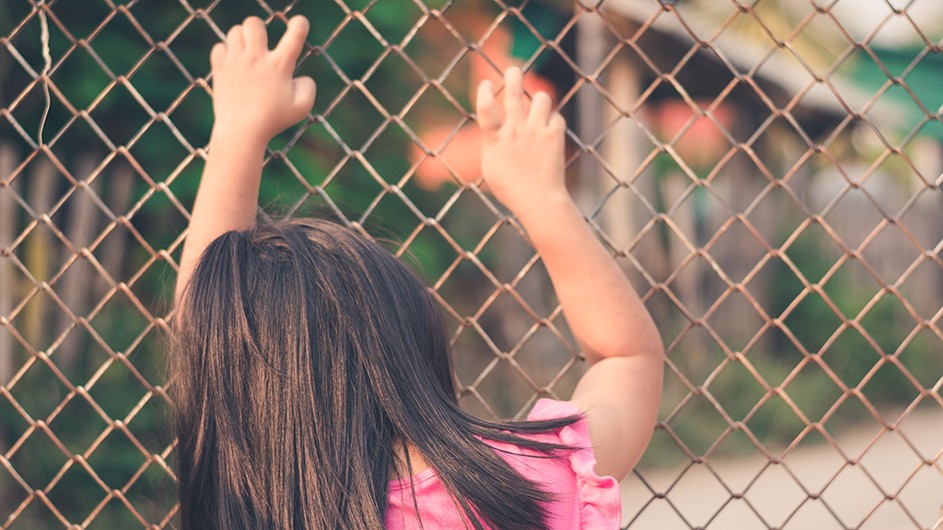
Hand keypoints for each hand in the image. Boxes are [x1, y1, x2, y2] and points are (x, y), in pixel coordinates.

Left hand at [210, 16, 315, 143]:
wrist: (241, 133)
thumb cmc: (273, 121)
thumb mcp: (302, 108)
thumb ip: (308, 87)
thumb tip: (300, 76)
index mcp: (279, 66)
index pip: (295, 35)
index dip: (300, 25)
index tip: (299, 24)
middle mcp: (256, 59)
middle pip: (254, 23)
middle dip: (259, 29)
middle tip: (261, 44)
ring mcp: (236, 62)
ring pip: (235, 31)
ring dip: (243, 39)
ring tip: (247, 53)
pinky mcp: (219, 68)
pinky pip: (219, 46)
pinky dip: (226, 52)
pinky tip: (233, 64)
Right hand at [476, 67, 568, 218]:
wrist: (538, 200)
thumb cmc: (511, 189)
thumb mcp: (491, 168)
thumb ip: (493, 145)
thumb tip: (494, 131)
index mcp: (496, 140)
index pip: (485, 109)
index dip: (485, 93)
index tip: (486, 83)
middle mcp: (515, 131)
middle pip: (514, 94)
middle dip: (513, 76)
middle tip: (513, 69)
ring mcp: (536, 132)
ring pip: (541, 99)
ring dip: (539, 100)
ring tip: (538, 107)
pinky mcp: (554, 136)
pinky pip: (556, 117)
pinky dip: (553, 121)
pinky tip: (549, 132)